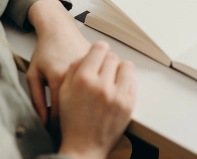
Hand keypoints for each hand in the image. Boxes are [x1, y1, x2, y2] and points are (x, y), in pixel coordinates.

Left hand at [26, 0, 90, 126]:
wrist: (60, 29)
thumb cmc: (46, 51)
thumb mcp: (34, 74)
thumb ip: (36, 99)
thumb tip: (42, 122)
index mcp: (59, 77)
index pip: (59, 113)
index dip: (56, 128)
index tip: (55, 135)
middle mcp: (78, 74)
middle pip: (78, 108)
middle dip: (73, 122)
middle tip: (69, 129)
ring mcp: (91, 69)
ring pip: (92, 97)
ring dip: (87, 108)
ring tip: (80, 117)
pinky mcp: (99, 66)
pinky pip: (99, 84)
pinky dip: (94, 94)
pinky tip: (88, 101)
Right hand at [58, 42, 135, 158]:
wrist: (84, 147)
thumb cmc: (72, 120)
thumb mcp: (64, 90)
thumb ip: (75, 68)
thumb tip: (89, 53)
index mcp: (84, 79)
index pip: (100, 48)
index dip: (99, 49)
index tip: (98, 53)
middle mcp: (102, 85)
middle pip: (112, 57)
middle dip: (107, 61)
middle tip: (102, 69)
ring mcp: (117, 95)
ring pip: (126, 66)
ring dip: (119, 69)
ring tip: (111, 77)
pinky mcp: (129, 104)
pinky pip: (132, 81)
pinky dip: (125, 82)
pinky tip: (116, 88)